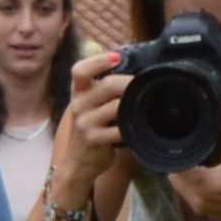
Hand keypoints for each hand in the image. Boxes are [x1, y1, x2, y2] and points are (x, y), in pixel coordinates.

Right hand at [47, 47, 132, 213]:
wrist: (78, 164)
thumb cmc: (91, 132)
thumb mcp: (90, 108)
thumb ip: (103, 92)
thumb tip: (133, 74)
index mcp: (78, 93)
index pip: (80, 70)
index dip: (98, 61)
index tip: (116, 56)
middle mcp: (78, 105)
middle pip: (108, 85)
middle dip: (130, 84)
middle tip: (143, 87)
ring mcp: (84, 123)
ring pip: (117, 106)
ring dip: (133, 106)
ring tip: (143, 108)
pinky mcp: (93, 139)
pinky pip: (119, 129)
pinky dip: (131, 128)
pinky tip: (136, 129)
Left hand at [169, 90, 220, 220]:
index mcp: (206, 183)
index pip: (176, 163)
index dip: (178, 146)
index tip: (183, 133)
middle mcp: (198, 198)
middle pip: (173, 173)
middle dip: (180, 157)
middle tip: (189, 139)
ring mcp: (200, 206)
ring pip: (178, 183)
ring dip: (183, 168)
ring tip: (193, 150)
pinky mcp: (204, 209)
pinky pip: (186, 191)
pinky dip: (189, 179)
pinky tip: (198, 165)